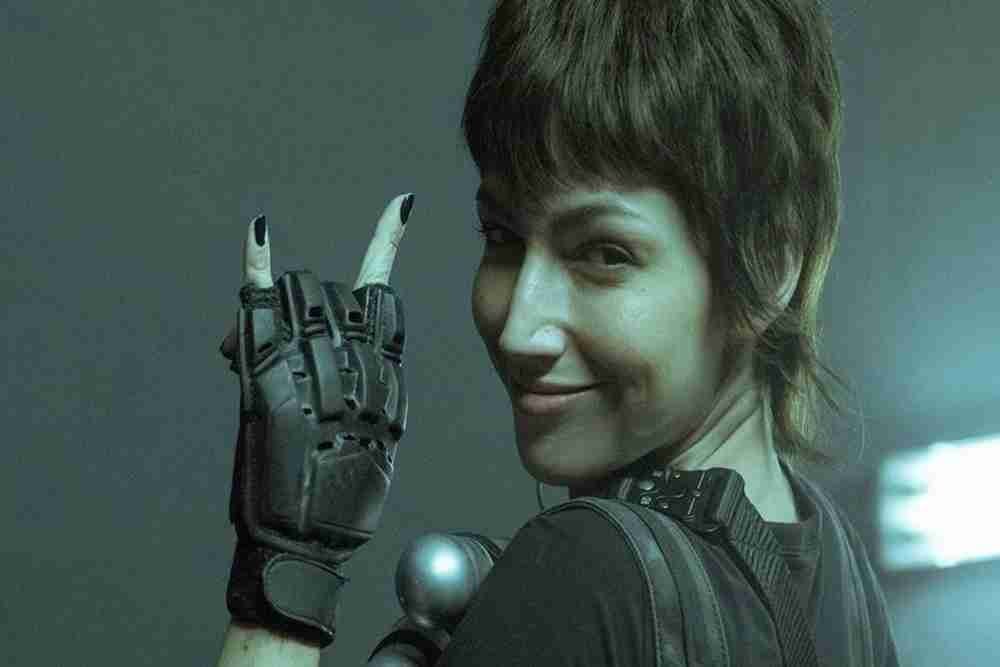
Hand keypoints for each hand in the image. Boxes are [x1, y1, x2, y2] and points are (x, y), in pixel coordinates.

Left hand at [221, 193, 414, 559]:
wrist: (308, 534)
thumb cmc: (342, 494)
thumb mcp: (379, 434)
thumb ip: (377, 384)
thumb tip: (372, 347)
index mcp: (385, 368)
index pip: (382, 293)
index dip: (383, 251)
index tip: (396, 212)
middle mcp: (355, 357)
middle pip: (335, 289)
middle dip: (309, 298)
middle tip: (277, 341)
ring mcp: (312, 363)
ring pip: (303, 292)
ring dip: (279, 299)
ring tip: (250, 346)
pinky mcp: (270, 377)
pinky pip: (262, 310)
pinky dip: (254, 264)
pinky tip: (258, 230)